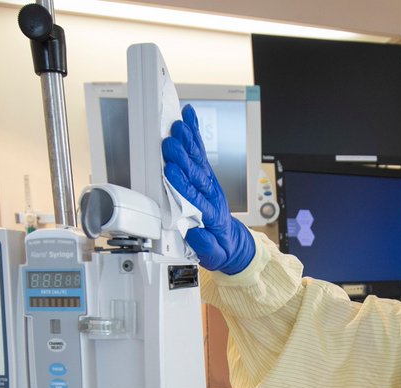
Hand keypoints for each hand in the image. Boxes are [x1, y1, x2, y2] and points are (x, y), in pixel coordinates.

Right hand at [162, 105, 254, 273]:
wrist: (230, 241)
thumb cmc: (217, 246)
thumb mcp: (213, 256)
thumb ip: (206, 247)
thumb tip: (196, 236)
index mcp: (211, 214)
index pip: (195, 197)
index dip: (183, 184)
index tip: (171, 172)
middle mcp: (210, 194)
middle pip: (195, 173)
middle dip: (182, 158)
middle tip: (170, 144)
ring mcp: (208, 182)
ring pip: (198, 159)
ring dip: (188, 141)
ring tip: (178, 126)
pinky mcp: (204, 174)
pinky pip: (199, 152)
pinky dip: (194, 134)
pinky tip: (189, 117)